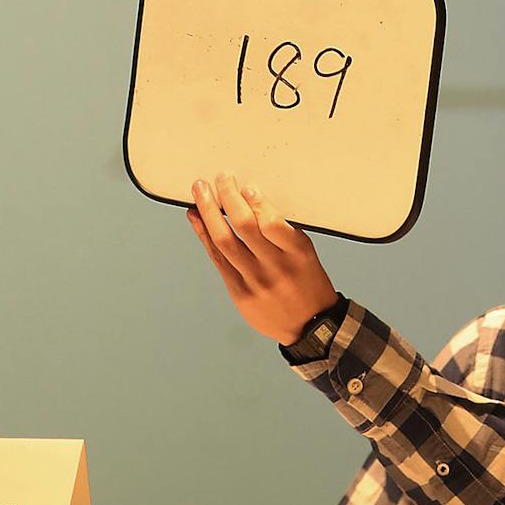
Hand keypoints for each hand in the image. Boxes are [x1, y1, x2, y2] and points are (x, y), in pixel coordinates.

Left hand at [187, 173, 338, 345]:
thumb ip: (282, 230)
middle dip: (228, 198)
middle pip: (244, 227)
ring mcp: (255, 282)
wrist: (308, 326)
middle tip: (221, 178)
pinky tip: (196, 218)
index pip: (273, 223)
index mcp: (297, 253)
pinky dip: (204, 235)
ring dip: (208, 212)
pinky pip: (217, 259)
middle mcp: (275, 267)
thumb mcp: (306, 252)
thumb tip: (252, 200)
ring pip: (224, 242)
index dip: (257, 202)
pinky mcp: (239, 293)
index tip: (246, 185)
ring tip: (200, 191)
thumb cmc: (308, 281)